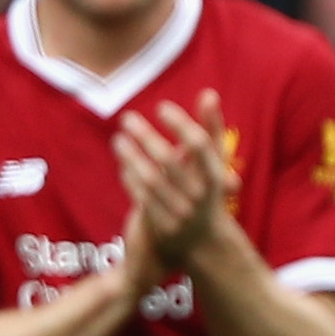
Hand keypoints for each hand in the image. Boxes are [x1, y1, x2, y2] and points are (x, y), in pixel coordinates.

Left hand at [113, 91, 237, 265]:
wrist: (203, 242)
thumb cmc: (206, 190)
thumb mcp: (214, 163)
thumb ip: (212, 128)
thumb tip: (209, 93)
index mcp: (216, 176)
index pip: (200, 144)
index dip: (180, 123)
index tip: (161, 108)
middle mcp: (200, 196)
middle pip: (168, 159)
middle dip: (145, 135)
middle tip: (128, 118)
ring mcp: (181, 212)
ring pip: (149, 178)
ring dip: (130, 156)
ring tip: (118, 139)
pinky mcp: (162, 225)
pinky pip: (140, 196)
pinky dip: (130, 178)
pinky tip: (124, 164)